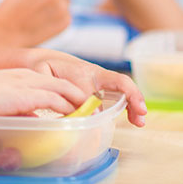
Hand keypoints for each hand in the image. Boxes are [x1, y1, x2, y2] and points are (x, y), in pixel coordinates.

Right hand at [0, 68, 87, 116]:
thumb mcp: (0, 101)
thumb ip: (19, 108)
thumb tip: (34, 120)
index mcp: (21, 75)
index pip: (52, 81)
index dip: (67, 91)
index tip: (78, 102)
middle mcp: (29, 76)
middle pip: (63, 83)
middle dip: (79, 95)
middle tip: (91, 107)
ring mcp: (29, 84)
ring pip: (64, 90)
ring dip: (79, 102)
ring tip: (90, 112)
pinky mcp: (27, 95)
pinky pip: (56, 101)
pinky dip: (68, 108)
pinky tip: (76, 115)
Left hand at [25, 50, 146, 125]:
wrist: (43, 61)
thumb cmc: (43, 67)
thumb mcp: (42, 73)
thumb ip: (55, 88)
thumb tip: (79, 109)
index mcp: (84, 71)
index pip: (96, 86)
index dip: (98, 101)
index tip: (99, 116)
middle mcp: (97, 75)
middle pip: (120, 84)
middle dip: (132, 98)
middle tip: (139, 116)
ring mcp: (101, 82)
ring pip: (123, 91)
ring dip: (134, 105)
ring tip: (139, 122)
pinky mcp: (101, 89)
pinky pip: (119, 96)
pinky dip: (128, 108)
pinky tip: (133, 120)